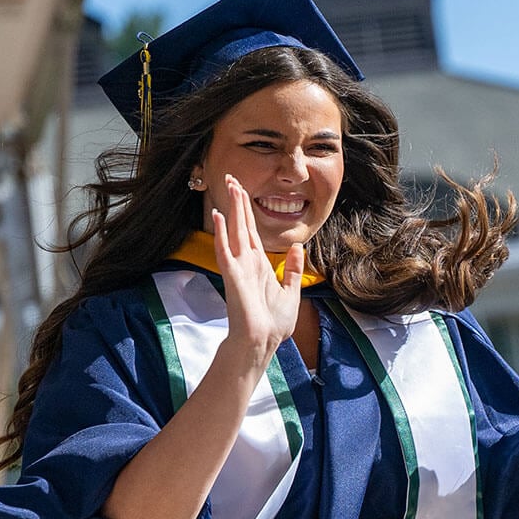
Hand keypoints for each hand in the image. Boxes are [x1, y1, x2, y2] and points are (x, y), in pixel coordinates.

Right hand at [210, 175, 304, 359]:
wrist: (263, 341)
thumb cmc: (273, 322)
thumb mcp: (292, 291)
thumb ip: (293, 269)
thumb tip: (300, 247)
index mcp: (259, 264)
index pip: (251, 230)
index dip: (246, 209)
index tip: (242, 190)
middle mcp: (246, 261)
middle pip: (241, 224)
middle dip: (237, 200)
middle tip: (231, 177)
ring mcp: (238, 267)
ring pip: (234, 230)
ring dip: (232, 208)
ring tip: (229, 186)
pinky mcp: (233, 276)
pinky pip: (225, 250)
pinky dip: (222, 233)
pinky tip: (219, 216)